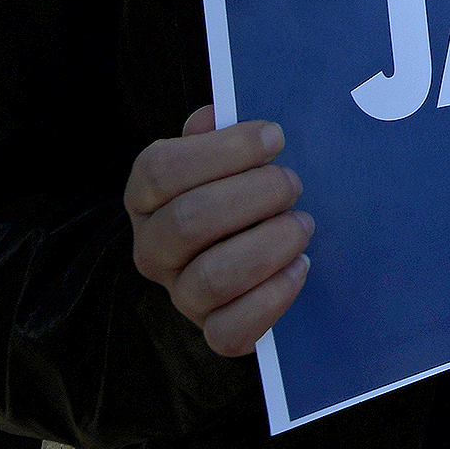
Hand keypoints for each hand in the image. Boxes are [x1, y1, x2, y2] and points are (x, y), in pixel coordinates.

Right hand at [126, 107, 311, 357]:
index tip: (274, 137)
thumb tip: (214, 116)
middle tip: (293, 184)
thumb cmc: (244, 181)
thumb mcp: (228, 149)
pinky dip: (272, 299)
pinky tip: (301, 266)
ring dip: (268, 245)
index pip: (160, 170)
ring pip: (210, 279)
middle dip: (254, 195)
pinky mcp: (212, 330)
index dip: (224, 150)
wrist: (258, 242)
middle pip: (188, 221)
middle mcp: (152, 247)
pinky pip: (229, 332)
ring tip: (302, 224)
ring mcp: (179, 293)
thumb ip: (218, 130)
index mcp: (147, 195)